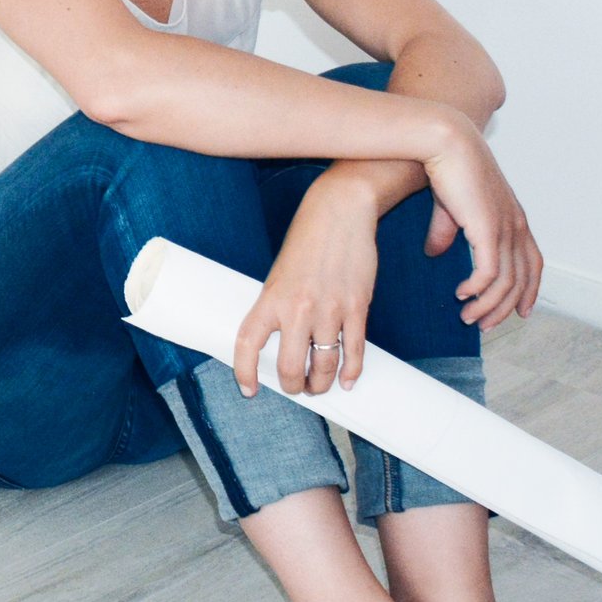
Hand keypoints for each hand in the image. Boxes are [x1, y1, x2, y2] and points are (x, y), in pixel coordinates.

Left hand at [234, 172, 378, 397]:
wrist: (339, 212)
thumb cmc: (307, 241)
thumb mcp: (280, 274)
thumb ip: (279, 307)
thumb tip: (282, 342)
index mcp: (271, 298)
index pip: (248, 344)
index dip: (244, 371)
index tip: (248, 389)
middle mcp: (298, 308)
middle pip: (291, 366)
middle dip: (293, 386)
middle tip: (296, 388)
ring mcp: (329, 310)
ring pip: (325, 365)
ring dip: (321, 383)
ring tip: (319, 386)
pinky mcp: (357, 307)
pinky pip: (354, 351)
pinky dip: (351, 371)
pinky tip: (346, 380)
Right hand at [419, 116, 543, 330]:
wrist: (444, 142)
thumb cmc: (447, 167)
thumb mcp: (449, 208)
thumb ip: (446, 232)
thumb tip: (435, 254)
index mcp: (513, 218)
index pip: (532, 263)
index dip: (529, 290)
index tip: (520, 313)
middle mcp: (516, 225)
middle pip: (522, 279)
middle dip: (505, 308)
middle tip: (485, 325)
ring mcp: (505, 228)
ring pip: (506, 282)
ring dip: (488, 305)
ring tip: (467, 316)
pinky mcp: (488, 230)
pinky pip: (489, 273)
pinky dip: (478, 291)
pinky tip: (462, 295)